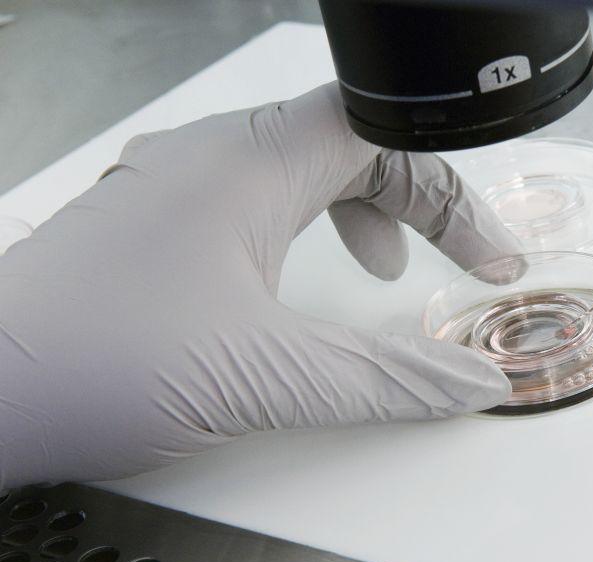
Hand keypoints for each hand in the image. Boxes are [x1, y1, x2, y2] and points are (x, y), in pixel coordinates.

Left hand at [0, 83, 519, 490]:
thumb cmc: (93, 359)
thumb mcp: (267, 374)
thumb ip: (386, 379)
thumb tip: (467, 379)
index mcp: (247, 164)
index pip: (383, 138)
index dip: (451, 194)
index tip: (485, 259)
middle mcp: (211, 159)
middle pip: (350, 146)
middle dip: (419, 202)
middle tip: (461, 261)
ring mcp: (177, 188)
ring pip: (302, 171)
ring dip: (364, 212)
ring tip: (389, 267)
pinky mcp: (156, 225)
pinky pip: (257, 201)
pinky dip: (307, 232)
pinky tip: (301, 279)